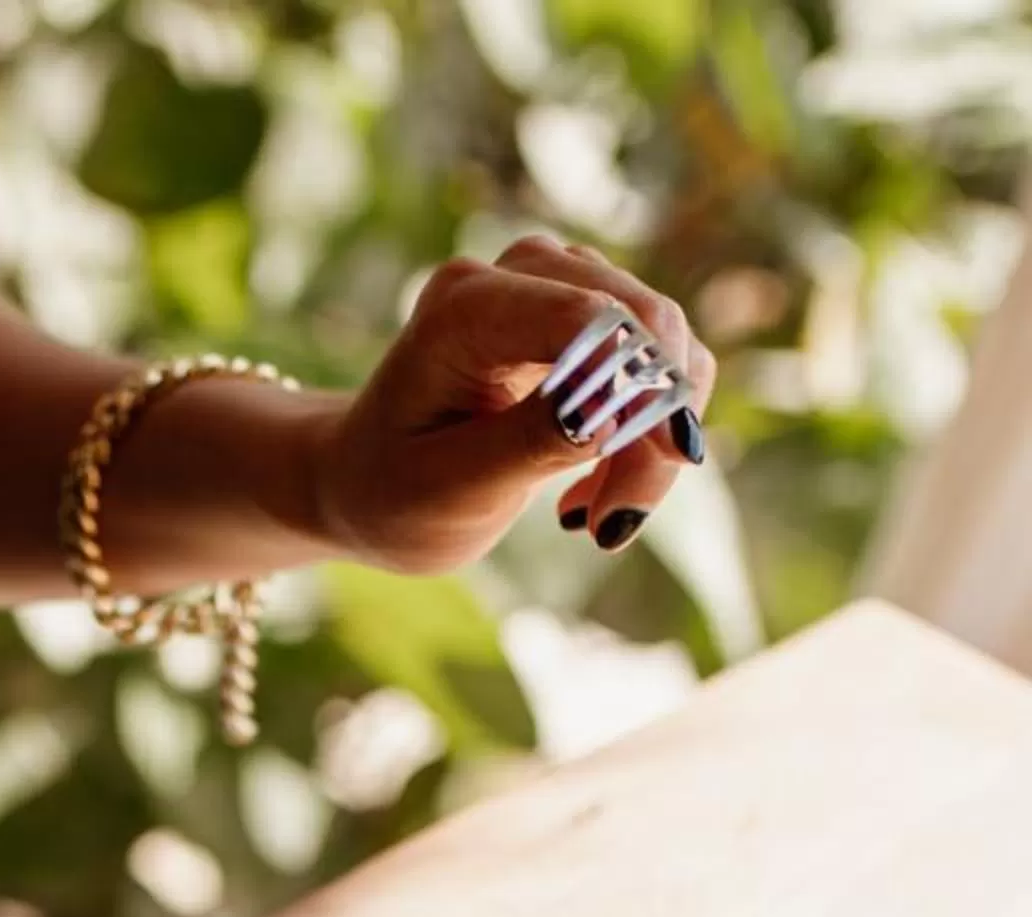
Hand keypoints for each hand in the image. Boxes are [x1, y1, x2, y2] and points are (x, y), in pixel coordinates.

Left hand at [311, 236, 714, 573]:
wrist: (369, 482)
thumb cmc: (395, 492)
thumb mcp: (451, 488)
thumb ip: (529, 443)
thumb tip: (615, 409)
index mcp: (465, 307)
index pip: (585, 316)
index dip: (641, 380)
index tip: (666, 461)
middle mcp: (514, 273)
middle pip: (639, 324)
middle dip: (654, 426)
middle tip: (611, 525)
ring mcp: (552, 285)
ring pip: (661, 342)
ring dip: (653, 437)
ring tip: (598, 517)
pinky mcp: (582, 314)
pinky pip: (656, 360)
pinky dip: (649, 429)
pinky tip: (598, 486)